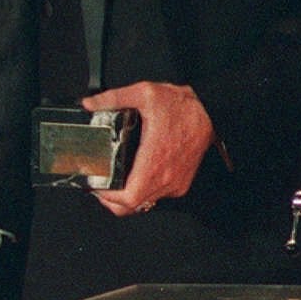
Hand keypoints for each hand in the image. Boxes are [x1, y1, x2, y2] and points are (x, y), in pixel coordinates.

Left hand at [85, 81, 214, 215]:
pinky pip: (157, 196)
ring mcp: (175, 182)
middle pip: (133, 206)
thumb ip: (113, 98)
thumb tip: (89, 103)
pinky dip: (142, 193)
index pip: (129, 197)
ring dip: (127, 199)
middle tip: (100, 187)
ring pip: (145, 203)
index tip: (97, 187)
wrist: (210, 111)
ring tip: (112, 184)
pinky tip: (133, 178)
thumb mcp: (144, 93)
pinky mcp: (181, 182)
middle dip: (112, 201)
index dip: (108, 198)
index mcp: (155, 160)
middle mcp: (167, 177)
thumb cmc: (182, 105)